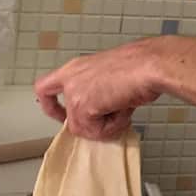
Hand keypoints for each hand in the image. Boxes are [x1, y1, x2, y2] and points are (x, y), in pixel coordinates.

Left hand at [34, 43, 159, 140]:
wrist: (149, 65)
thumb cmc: (139, 66)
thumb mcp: (110, 77)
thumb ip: (98, 93)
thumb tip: (104, 112)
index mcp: (76, 67)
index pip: (45, 87)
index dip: (51, 106)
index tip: (62, 115)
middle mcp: (71, 78)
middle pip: (67, 118)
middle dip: (88, 126)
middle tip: (106, 123)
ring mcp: (74, 93)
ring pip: (83, 128)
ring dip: (106, 126)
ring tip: (123, 110)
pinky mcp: (82, 106)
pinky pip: (95, 131)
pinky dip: (113, 127)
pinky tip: (124, 111)